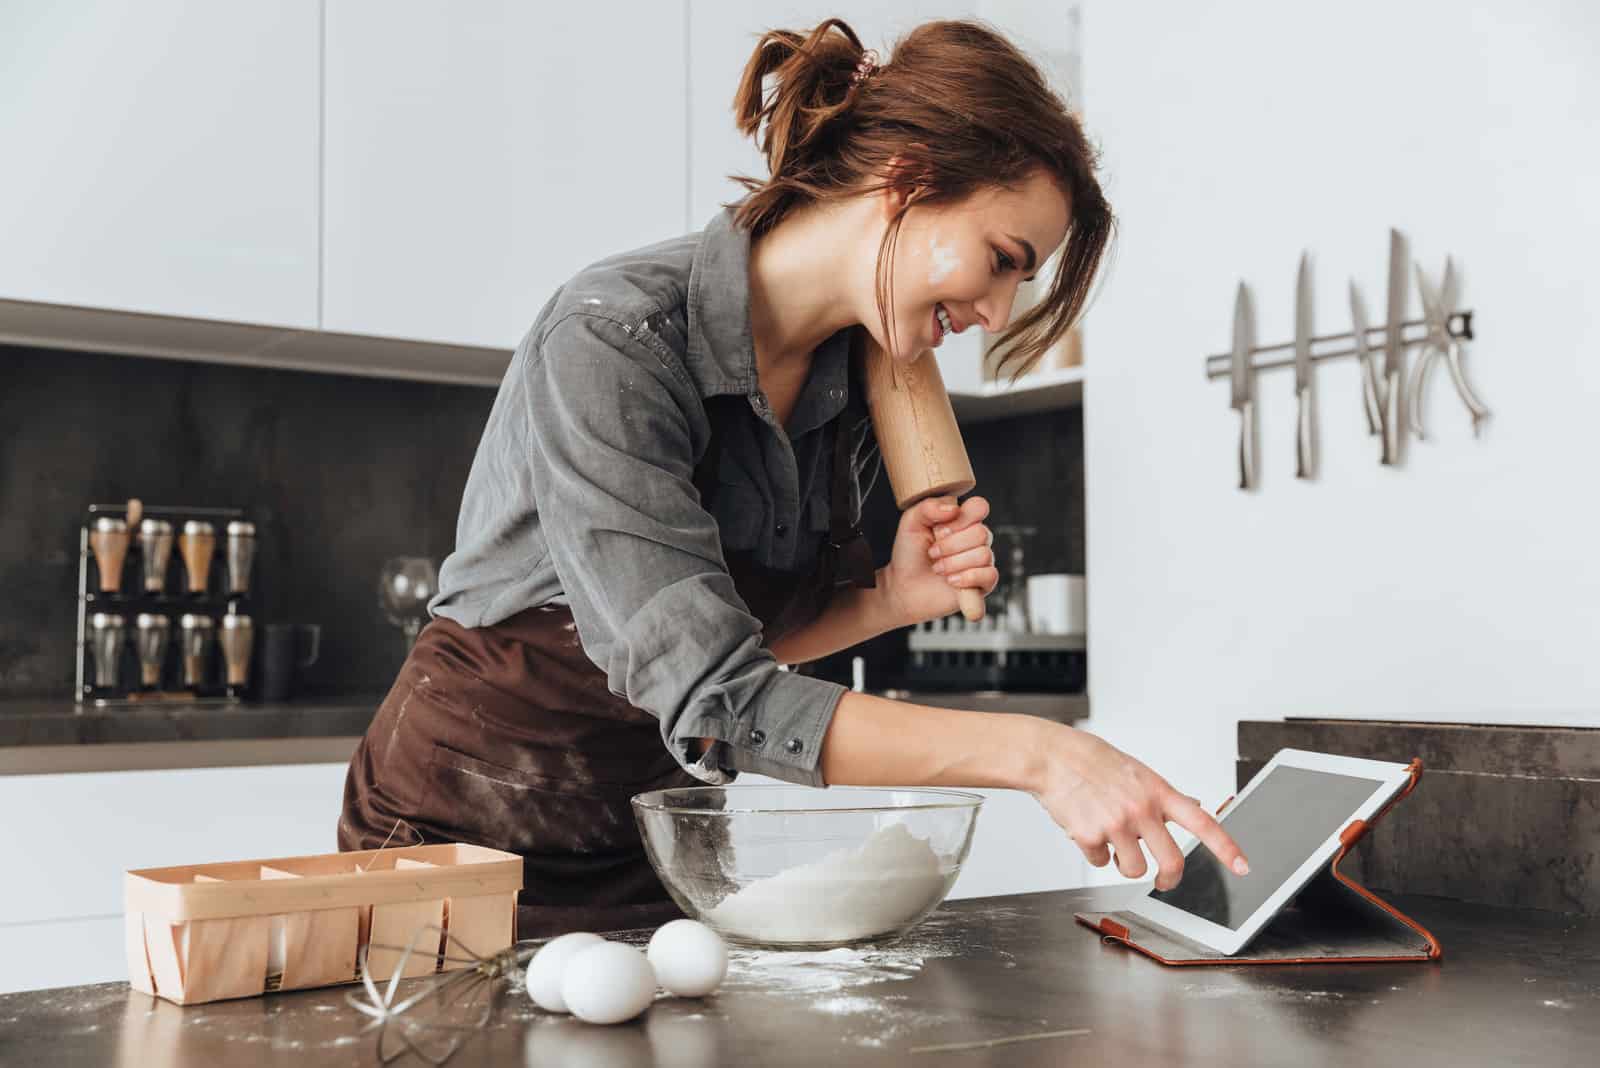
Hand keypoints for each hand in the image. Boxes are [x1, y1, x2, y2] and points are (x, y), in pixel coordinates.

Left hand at [879, 495, 998, 626]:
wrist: (905, 587)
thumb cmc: (910, 554)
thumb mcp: (911, 523)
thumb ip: (928, 507)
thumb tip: (954, 509)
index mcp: (962, 520)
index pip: (979, 507)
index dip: (963, 517)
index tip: (940, 529)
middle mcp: (976, 539)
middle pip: (981, 533)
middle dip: (950, 545)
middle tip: (932, 553)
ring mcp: (982, 561)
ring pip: (984, 555)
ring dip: (954, 563)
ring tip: (937, 568)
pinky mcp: (984, 583)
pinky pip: (990, 575)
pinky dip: (967, 578)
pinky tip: (951, 580)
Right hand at [1030, 724, 1248, 889]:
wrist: (1051, 756)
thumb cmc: (1091, 760)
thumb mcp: (1137, 772)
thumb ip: (1162, 794)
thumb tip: (1193, 803)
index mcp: (1158, 791)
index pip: (1202, 822)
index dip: (1226, 848)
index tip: (1243, 867)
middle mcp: (1141, 809)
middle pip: (1172, 863)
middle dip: (1168, 879)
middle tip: (1163, 880)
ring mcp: (1116, 824)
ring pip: (1134, 869)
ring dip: (1124, 863)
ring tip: (1111, 840)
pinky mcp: (1090, 836)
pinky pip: (1100, 862)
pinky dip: (1094, 852)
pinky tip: (1086, 829)